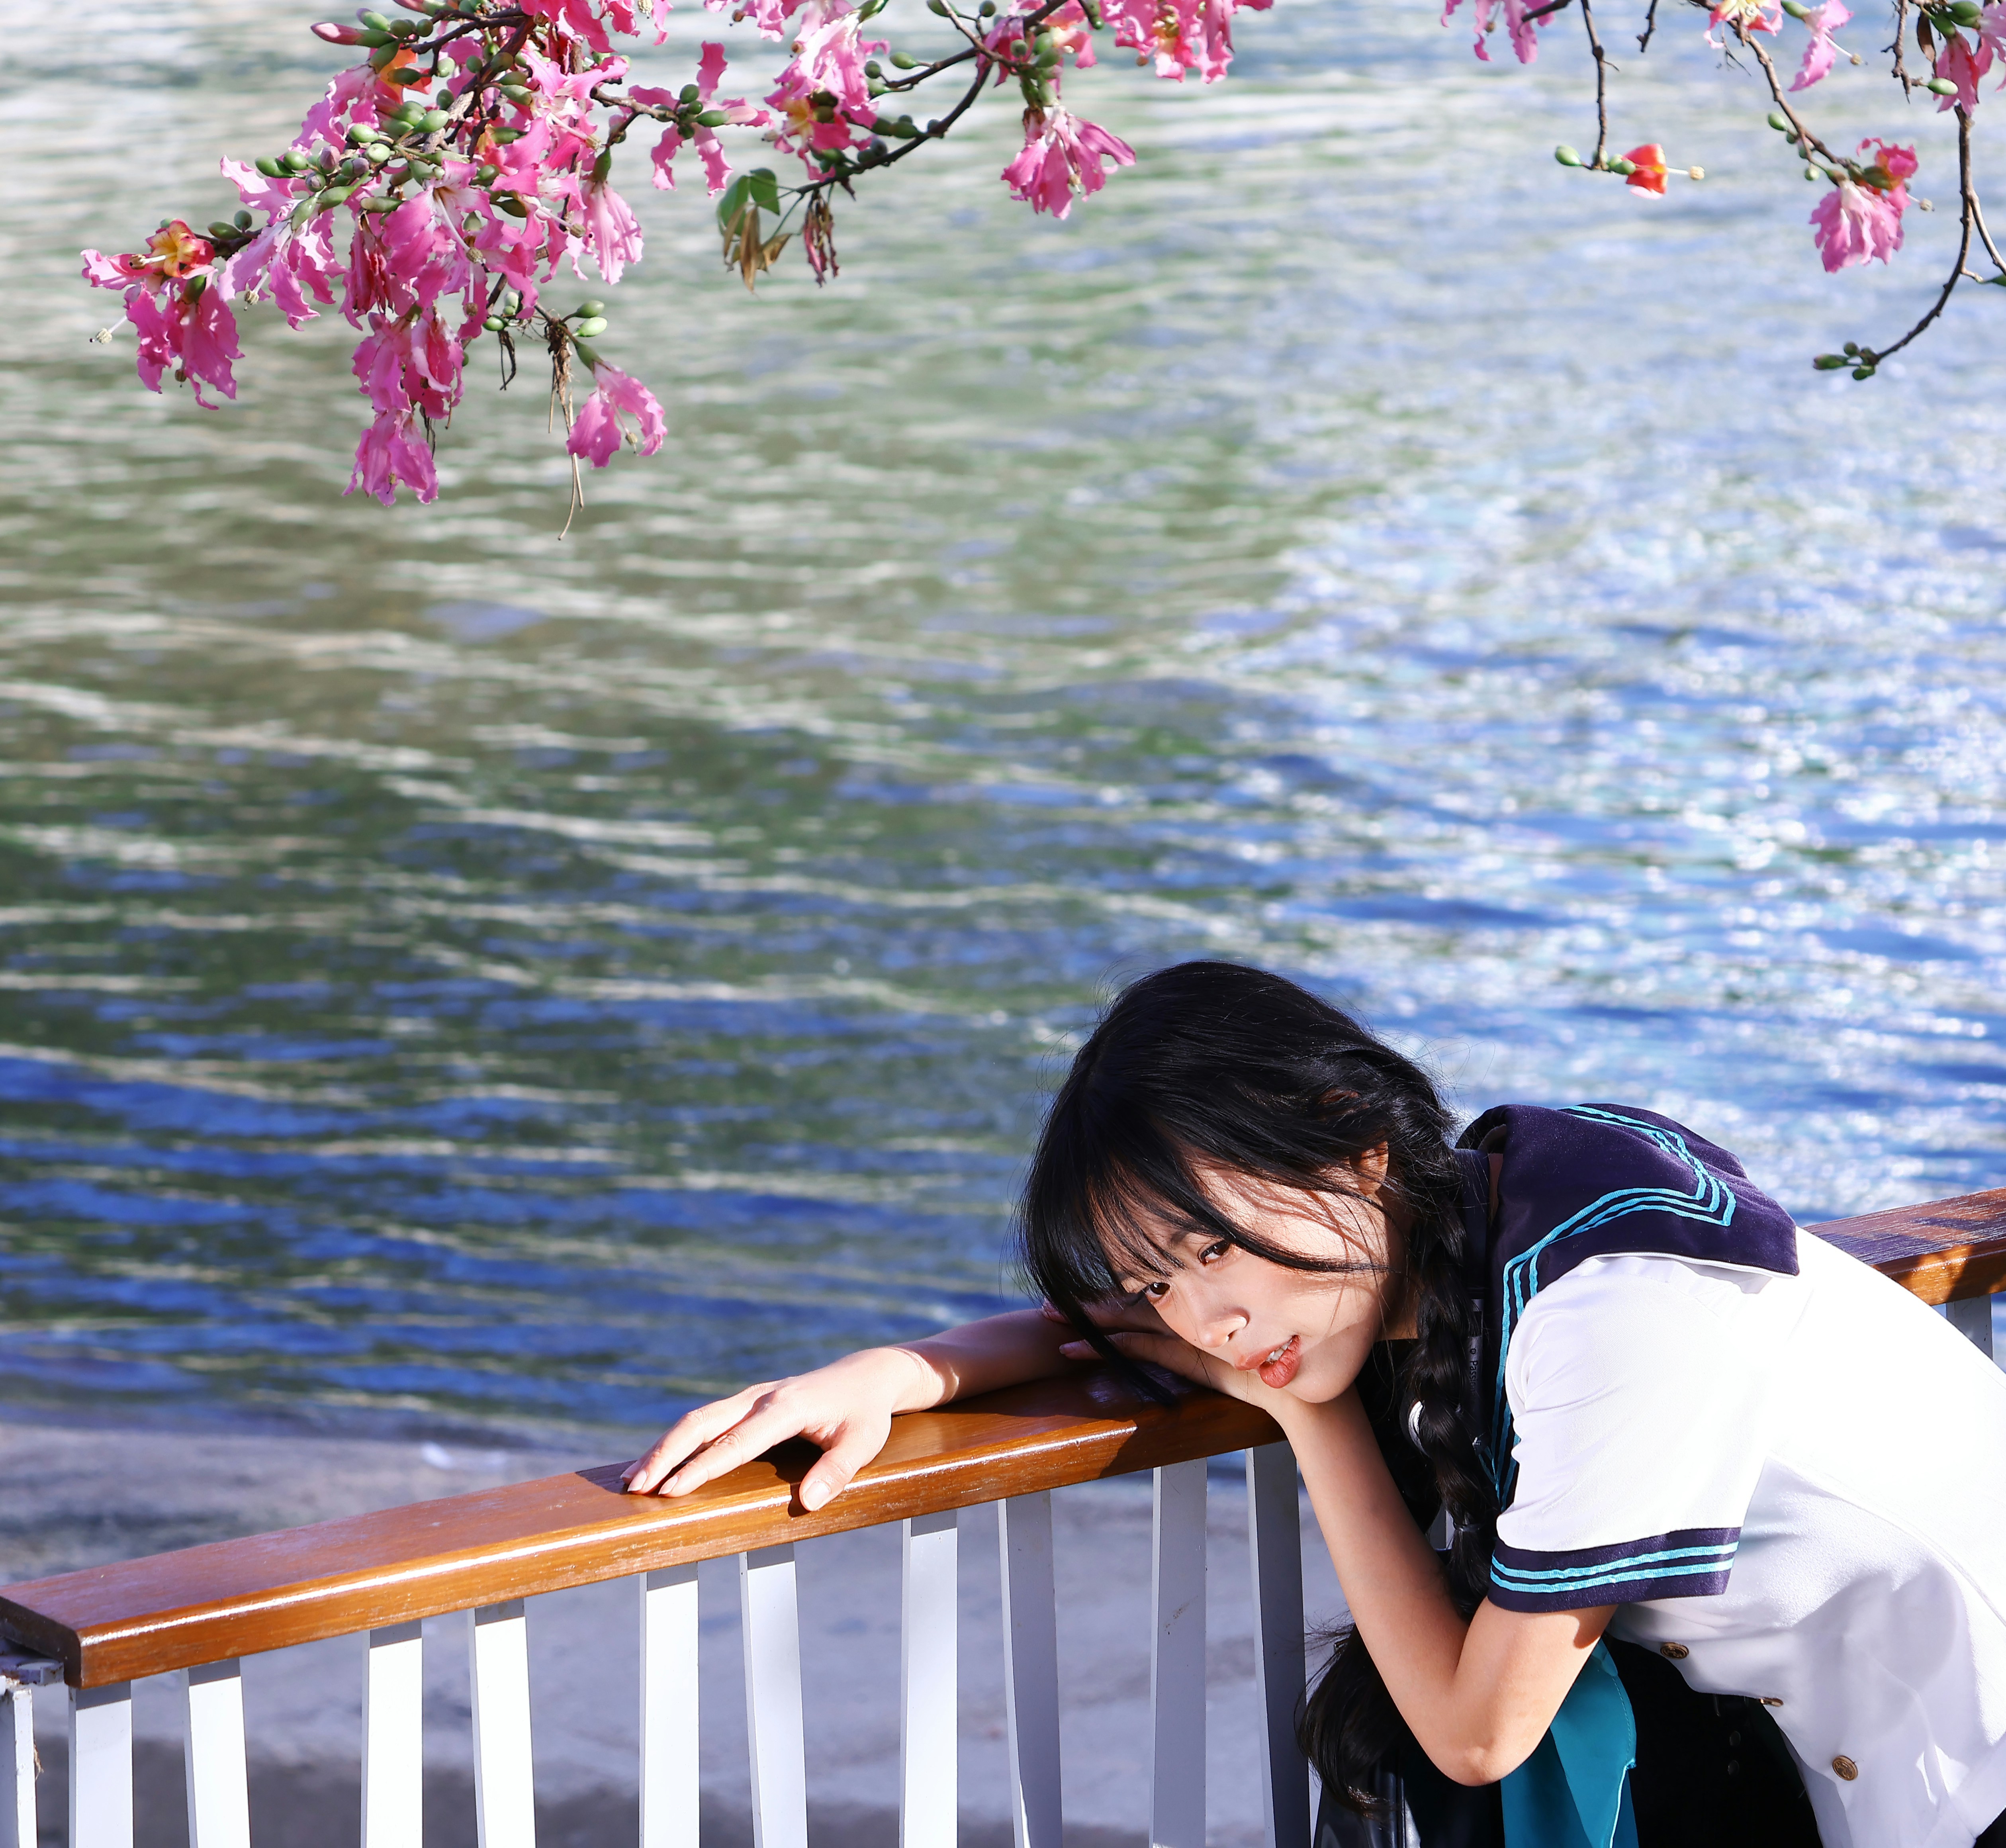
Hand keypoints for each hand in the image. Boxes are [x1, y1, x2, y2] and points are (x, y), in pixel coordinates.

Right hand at [621, 1345, 934, 1511]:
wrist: (867, 1375)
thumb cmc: (865, 1413)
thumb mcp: (864, 1442)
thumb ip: (838, 1471)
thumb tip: (808, 1502)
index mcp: (785, 1407)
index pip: (735, 1442)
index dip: (701, 1467)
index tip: (672, 1491)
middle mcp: (760, 1398)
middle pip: (701, 1423)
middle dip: (665, 1455)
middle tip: (636, 1488)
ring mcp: (750, 1398)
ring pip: (696, 1420)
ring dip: (663, 1447)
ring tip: (633, 1480)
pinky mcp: (747, 1403)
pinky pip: (705, 1420)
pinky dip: (677, 1440)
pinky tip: (658, 1462)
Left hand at [1055, 1303, 1288, 1412]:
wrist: (1298, 1382)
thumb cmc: (1275, 1358)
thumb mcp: (1237, 1337)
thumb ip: (1215, 1324)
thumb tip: (1202, 1321)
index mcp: (1196, 1299)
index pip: (1143, 1290)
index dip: (1109, 1292)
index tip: (1079, 1292)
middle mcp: (1187, 1308)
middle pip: (1126, 1299)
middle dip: (1086, 1301)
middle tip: (1047, 1301)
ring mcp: (1183, 1327)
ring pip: (1123, 1317)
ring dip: (1084, 1318)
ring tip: (1047, 1316)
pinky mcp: (1182, 1351)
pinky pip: (1133, 1346)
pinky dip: (1101, 1346)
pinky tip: (1072, 1348)